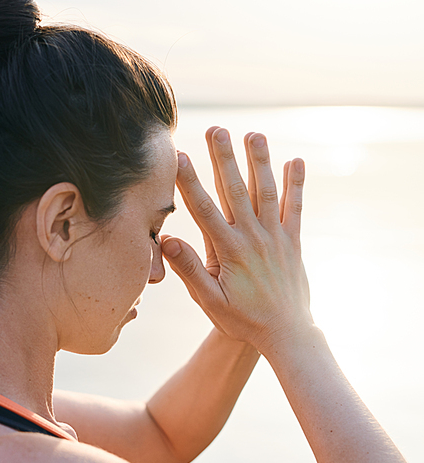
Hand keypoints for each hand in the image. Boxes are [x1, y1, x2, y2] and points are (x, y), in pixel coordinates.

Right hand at [161, 128, 311, 356]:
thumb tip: (166, 240)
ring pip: (267, 193)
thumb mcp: (210, 301)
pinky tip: (295, 160)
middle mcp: (253, 238)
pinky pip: (295, 208)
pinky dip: (295, 184)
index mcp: (229, 251)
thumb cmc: (243, 320)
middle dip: (224, 158)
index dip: (189, 180)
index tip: (178, 155)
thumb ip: (188, 270)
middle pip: (236, 191)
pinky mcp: (292, 242)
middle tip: (216, 129)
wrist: (287, 333)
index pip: (204, 209)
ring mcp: (275, 238)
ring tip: (254, 134)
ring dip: (260, 162)